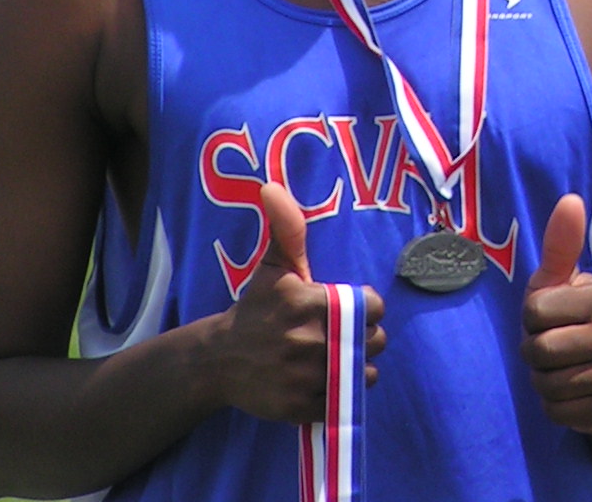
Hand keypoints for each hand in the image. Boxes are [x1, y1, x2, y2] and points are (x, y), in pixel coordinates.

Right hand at [210, 182, 385, 424]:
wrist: (218, 361)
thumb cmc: (255, 309)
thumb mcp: (273, 268)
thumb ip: (286, 229)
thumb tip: (272, 186)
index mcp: (307, 301)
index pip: (371, 306)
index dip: (367, 307)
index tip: (353, 308)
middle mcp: (308, 338)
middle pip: (373, 340)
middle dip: (365, 337)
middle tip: (345, 335)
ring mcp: (304, 375)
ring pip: (364, 372)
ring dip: (358, 366)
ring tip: (338, 358)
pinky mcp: (299, 405)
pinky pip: (344, 401)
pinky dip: (342, 393)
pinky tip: (326, 380)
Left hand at [520, 195, 591, 434]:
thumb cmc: (578, 324)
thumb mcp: (565, 285)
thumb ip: (562, 246)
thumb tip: (570, 198)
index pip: (535, 310)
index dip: (531, 318)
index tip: (547, 318)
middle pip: (539, 351)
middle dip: (534, 354)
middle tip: (550, 349)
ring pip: (548, 385)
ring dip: (544, 382)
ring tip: (560, 371)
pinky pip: (559, 412)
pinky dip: (556, 407)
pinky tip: (572, 395)